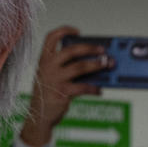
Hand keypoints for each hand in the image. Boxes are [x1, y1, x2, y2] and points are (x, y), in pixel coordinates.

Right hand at [17, 25, 110, 146]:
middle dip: (90, 48)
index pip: (51, 37)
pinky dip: (94, 88)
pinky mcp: (62, 92)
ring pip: (80, 67)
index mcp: (44, 59)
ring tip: (107, 65)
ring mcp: (54, 79)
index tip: (78, 32)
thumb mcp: (52, 76)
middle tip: (103, 50)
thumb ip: (67, 67)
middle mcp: (48, 66)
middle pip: (71, 50)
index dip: (64, 30)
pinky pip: (83, 87)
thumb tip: (92, 61)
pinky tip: (99, 90)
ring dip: (97, 65)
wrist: (39, 116)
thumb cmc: (49, 93)